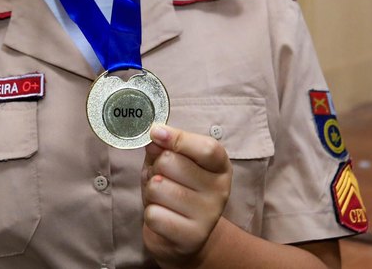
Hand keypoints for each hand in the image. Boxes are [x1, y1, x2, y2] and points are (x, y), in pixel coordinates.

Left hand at [140, 124, 232, 266]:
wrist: (185, 236)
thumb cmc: (177, 190)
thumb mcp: (173, 163)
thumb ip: (165, 148)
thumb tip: (155, 137)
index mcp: (220, 166)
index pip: (206, 148)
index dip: (177, 138)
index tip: (156, 132)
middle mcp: (221, 190)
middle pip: (171, 162)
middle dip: (155, 167)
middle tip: (162, 178)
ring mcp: (208, 216)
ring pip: (158, 187)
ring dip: (151, 192)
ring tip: (162, 199)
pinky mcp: (192, 237)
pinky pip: (153, 214)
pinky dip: (150, 213)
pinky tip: (163, 216)